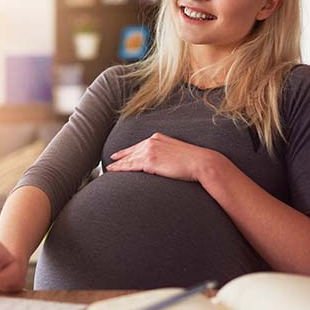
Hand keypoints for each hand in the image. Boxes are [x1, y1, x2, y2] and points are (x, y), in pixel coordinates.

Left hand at [107, 132, 222, 182]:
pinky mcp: (150, 161)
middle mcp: (152, 141)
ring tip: (109, 169)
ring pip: (129, 159)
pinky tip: (114, 171)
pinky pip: (131, 166)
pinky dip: (120, 168)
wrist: (200, 162)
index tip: (120, 155)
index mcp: (158, 137)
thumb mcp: (177, 152)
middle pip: (131, 151)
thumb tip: (162, 162)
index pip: (139, 145)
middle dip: (121, 157)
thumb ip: (166, 154)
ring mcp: (150, 150)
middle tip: (110, 162)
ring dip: (118, 165)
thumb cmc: (193, 161)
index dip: (128, 151)